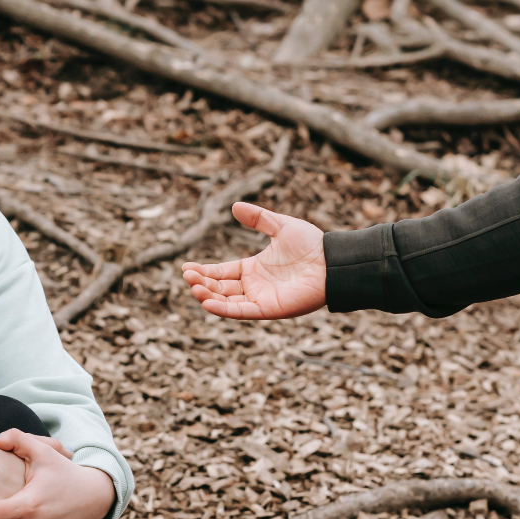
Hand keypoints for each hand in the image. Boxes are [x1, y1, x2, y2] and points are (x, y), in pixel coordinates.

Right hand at [182, 202, 326, 319]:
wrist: (333, 261)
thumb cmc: (311, 245)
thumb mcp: (280, 226)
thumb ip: (258, 219)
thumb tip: (234, 206)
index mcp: (253, 268)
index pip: (221, 272)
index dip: (204, 271)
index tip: (186, 268)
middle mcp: (254, 285)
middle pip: (219, 288)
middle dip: (201, 283)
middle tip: (186, 276)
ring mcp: (260, 298)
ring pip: (226, 301)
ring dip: (207, 296)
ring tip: (193, 287)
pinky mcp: (269, 309)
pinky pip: (241, 312)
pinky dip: (223, 309)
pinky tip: (206, 303)